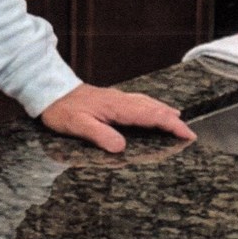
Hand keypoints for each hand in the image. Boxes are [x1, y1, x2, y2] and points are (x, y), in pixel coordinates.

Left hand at [39, 83, 195, 154]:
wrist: (49, 91)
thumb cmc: (61, 110)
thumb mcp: (77, 126)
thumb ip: (99, 135)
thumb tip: (121, 148)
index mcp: (117, 107)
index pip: (150, 116)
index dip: (170, 125)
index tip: (186, 135)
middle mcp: (120, 100)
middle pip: (153, 108)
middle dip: (172, 120)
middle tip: (188, 133)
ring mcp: (116, 98)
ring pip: (147, 103)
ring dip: (163, 111)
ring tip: (177, 120)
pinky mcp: (111, 99)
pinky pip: (138, 102)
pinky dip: (151, 107)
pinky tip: (150, 110)